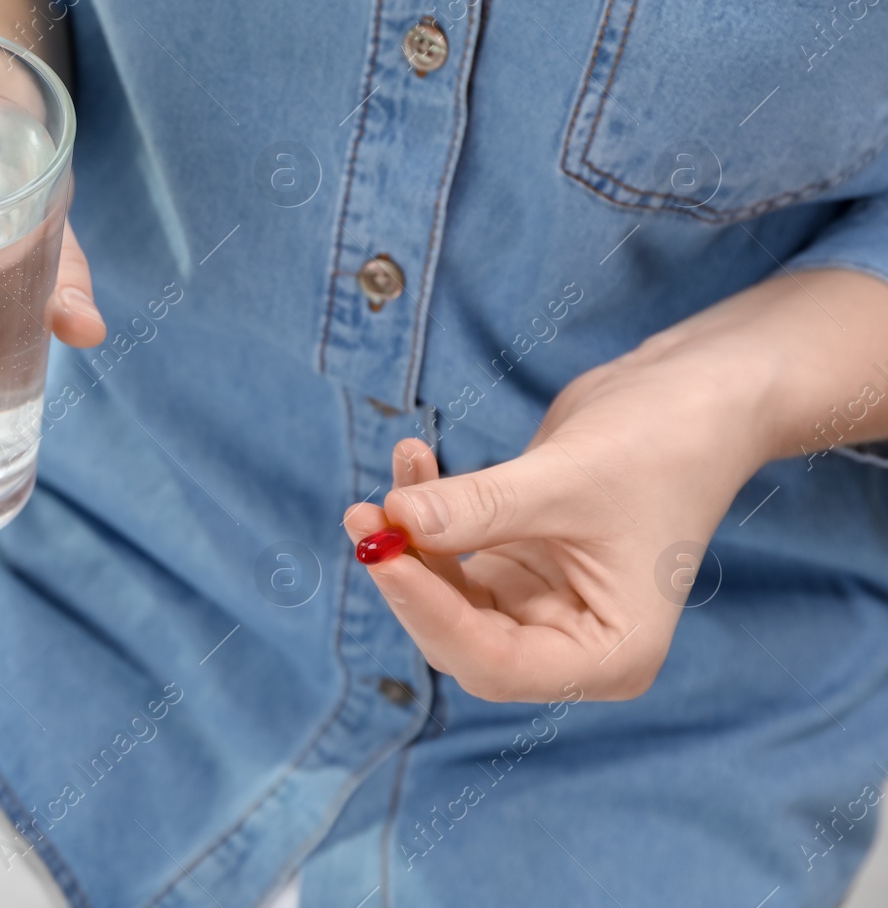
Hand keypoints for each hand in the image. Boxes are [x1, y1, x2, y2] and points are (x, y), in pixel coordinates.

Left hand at [342, 343, 770, 702]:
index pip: (495, 662)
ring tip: (392, 473)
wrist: (691, 393)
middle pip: (459, 635)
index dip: (431, 614)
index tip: (383, 556)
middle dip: (410, 575)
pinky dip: (427, 508)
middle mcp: (573, 643)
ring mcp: (541, 605)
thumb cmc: (661, 441)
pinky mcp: (517, 563)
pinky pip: (452, 550)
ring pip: (446, 593)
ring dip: (409, 537)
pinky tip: (413, 456)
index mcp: (610, 654)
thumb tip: (395, 522)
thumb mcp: (568, 478)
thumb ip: (481, 507)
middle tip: (364, 517)